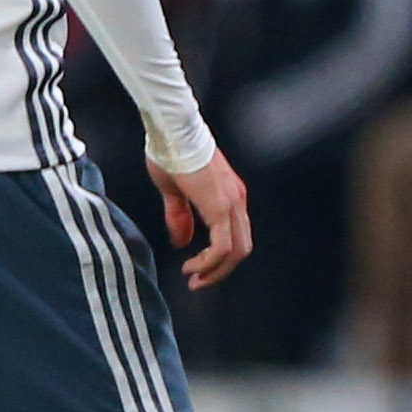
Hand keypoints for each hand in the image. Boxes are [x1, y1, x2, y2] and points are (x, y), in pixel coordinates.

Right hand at [150, 147, 252, 289]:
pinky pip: (223, 245)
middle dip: (220, 270)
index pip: (235, 236)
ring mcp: (232, 203)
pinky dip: (210, 262)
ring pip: (236, 250)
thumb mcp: (173, 191)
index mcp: (229, 196)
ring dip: (215, 270)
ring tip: (195, 278)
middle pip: (241, 248)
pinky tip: (193, 266)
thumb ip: (179, 216)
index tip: (197, 269)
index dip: (219, 258)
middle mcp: (236, 200)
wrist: (172, 130)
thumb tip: (182, 242)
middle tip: (199, 281)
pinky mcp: (221, 206)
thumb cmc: (170, 152)